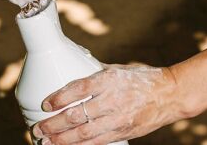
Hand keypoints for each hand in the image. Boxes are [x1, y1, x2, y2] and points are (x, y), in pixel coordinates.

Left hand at [33, 64, 180, 144]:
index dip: (59, 98)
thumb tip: (74, 73)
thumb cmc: (140, 78)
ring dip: (62, 139)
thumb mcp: (115, 69)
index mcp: (107, 79)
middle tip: (38, 129)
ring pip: (84, 133)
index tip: (45, 104)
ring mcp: (118, 119)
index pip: (77, 89)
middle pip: (76, 115)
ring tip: (46, 141)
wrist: (168, 94)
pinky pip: (98, 142)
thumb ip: (94, 74)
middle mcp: (111, 99)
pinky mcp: (123, 132)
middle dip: (54, 125)